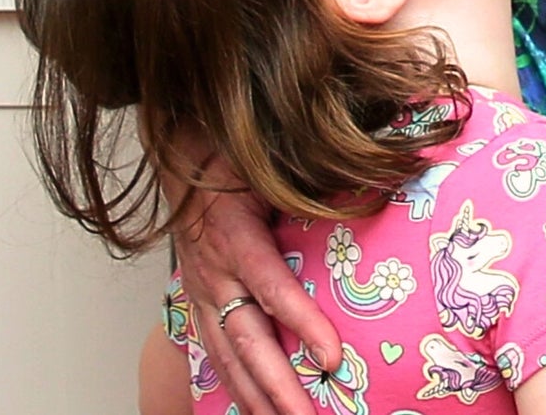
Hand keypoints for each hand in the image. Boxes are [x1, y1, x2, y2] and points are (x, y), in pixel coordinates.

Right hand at [172, 173, 340, 414]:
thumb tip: (366, 182)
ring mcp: (203, 293)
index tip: (332, 358)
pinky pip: (214, 352)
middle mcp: (215, 273)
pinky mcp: (198, 303)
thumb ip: (308, 182)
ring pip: (227, 357)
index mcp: (235, 237)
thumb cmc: (230, 157)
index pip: (272, 289)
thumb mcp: (269, 161)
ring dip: (256, 399)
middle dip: (278, 388)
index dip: (302, 325)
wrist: (179, 157)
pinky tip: (252, 409)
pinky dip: (234, 385)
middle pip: (247, 340)